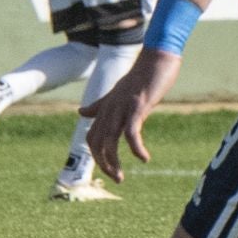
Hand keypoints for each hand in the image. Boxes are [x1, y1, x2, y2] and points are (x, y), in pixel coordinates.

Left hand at [80, 48, 177, 182]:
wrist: (157, 58)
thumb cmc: (141, 77)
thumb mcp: (116, 94)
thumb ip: (98, 106)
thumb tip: (80, 112)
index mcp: (106, 108)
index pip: (92, 136)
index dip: (96, 155)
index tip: (108, 168)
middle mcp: (110, 109)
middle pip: (97, 142)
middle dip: (103, 164)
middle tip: (117, 179)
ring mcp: (122, 108)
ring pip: (109, 140)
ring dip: (112, 162)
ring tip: (120, 177)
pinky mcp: (136, 107)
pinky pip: (131, 133)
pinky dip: (136, 148)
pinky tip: (144, 158)